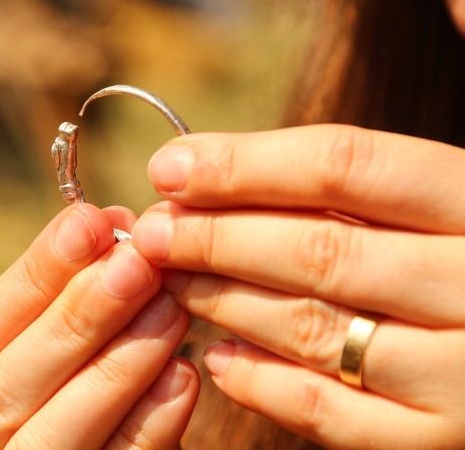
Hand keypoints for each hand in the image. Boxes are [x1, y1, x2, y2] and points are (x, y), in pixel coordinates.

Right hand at [0, 204, 197, 449]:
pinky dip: (143, 434)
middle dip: (73, 317)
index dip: (24, 282)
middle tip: (137, 257)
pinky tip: (181, 380)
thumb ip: (31, 343)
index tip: (87, 221)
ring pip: (47, 440)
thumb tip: (101, 248)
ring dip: (114, 366)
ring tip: (169, 304)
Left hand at [132, 124, 464, 448]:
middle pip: (317, 250)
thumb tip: (212, 172)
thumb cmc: (462, 254)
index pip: (345, 165)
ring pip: (312, 329)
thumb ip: (351, 188)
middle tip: (153, 232)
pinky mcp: (439, 440)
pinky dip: (260, 383)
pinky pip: (328, 413)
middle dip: (215, 238)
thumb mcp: (436, 202)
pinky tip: (218, 356)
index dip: (243, 164)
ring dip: (223, 302)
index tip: (170, 167)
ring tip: (173, 281)